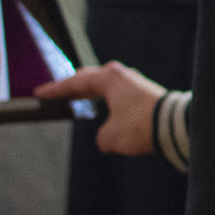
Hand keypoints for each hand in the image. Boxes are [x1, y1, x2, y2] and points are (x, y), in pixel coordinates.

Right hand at [36, 62, 163, 155]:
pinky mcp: (144, 93)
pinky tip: (103, 106)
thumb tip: (105, 138)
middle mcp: (122, 76)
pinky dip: (106, 99)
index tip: (39, 93)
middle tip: (56, 92)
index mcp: (109, 78)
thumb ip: (102, 137)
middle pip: (90, 78)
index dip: (55, 90)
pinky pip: (117, 93)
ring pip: (105, 85)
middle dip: (72, 86)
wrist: (175, 125)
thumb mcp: (112, 137)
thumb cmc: (141, 126)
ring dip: (91, 91)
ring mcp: (135, 83)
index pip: (75, 83)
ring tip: (77, 96)